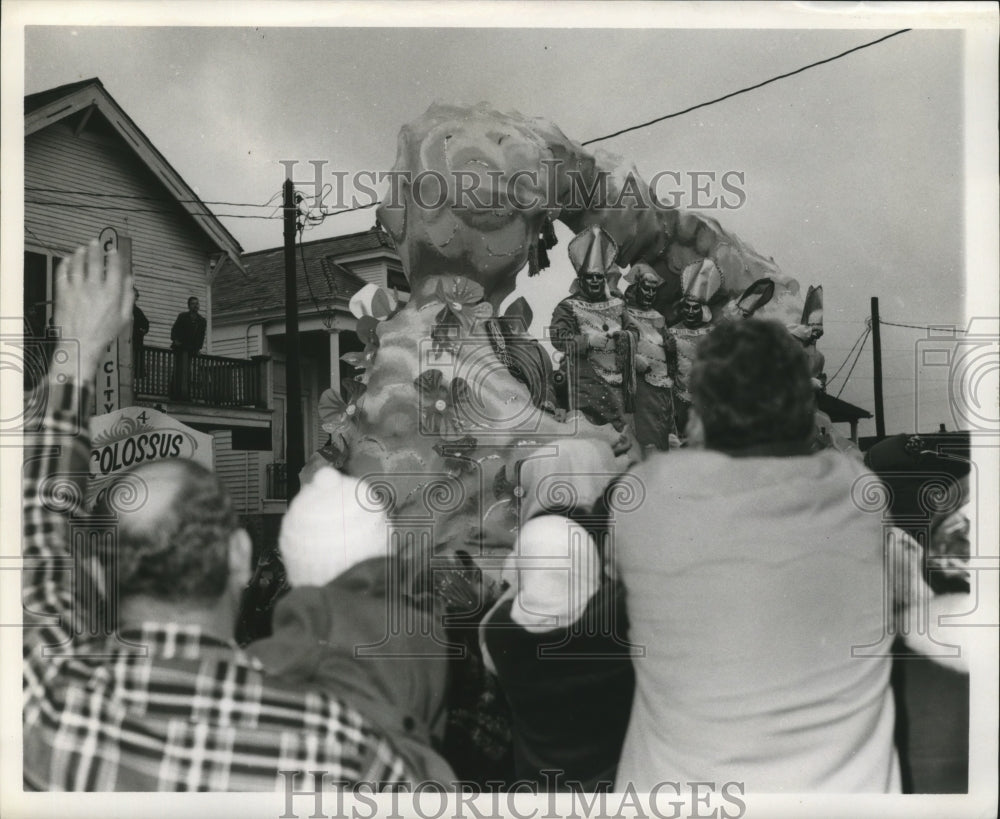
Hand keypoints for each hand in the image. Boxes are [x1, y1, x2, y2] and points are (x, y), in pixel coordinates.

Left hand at [52, 240, 133, 376]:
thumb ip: (128, 297)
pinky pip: (63, 273)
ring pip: (77, 264)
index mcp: (112, 293)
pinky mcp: (63, 293)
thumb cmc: (102, 334)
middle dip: (95, 249)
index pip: (114, 268)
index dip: (114, 256)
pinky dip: (65, 264)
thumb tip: (130, 281)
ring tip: (81, 248)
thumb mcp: (124, 318)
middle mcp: (94, 288)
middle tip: (95, 243)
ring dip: (80, 253)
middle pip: (94, 261)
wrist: (80, 344)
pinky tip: (67, 260)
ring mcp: (77, 289)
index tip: (113, 251)